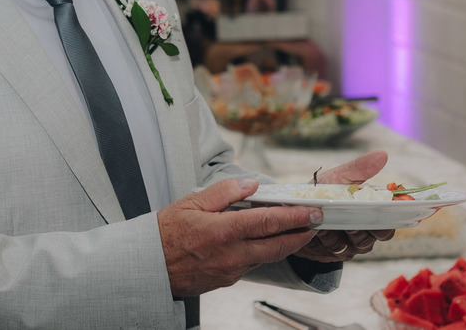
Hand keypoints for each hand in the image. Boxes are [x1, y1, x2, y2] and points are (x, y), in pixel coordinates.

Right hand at [158, 178, 322, 296]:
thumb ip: (223, 193)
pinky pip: (251, 265)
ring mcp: (231, 270)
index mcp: (224, 231)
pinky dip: (262, 253)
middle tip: (316, 223)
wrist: (149, 267)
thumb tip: (249, 185)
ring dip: (284, 244)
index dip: (296, 217)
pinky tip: (262, 243)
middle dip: (301, 234)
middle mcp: (232, 254)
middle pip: (278, 245)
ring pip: (267, 257)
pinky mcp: (227, 280)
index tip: (312, 211)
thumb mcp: (190, 203)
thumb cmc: (165, 233)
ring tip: (295, 231)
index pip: (270, 222)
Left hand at [295, 150, 394, 261]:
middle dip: (358, 227)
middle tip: (346, 216)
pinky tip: (316, 230)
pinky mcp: (331, 255)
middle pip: (371, 238)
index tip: (380, 212)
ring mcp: (348, 247)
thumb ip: (360, 169)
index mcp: (370, 215)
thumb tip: (383, 154)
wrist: (294, 206)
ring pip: (351, 245)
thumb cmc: (322, 190)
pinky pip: (333, 251)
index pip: (388, 225)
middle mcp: (364, 235)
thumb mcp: (339, 177)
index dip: (389, 221)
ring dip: (337, 232)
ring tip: (324, 220)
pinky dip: (324, 240)